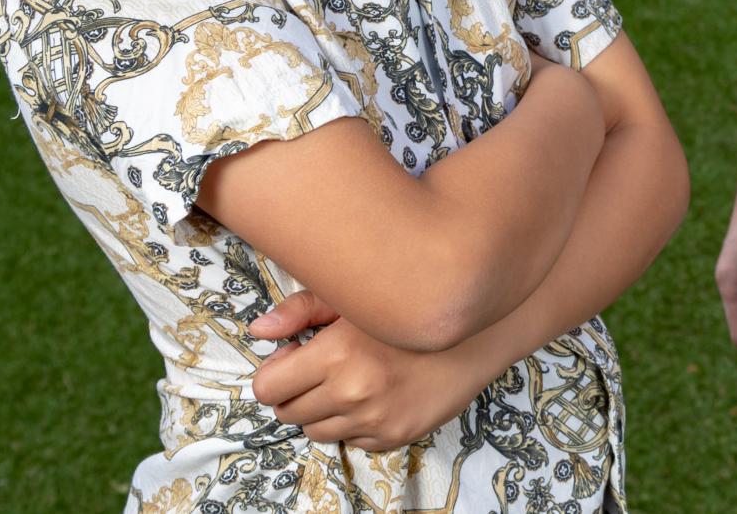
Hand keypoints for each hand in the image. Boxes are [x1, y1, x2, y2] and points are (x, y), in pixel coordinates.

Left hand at [249, 289, 489, 451]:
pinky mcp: (394, 435)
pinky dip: (353, 423)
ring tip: (347, 381)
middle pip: (288, 412)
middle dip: (295, 391)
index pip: (268, 387)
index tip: (293, 358)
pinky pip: (351, 440)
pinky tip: (374, 394)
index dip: (275, 372)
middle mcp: (352, 392)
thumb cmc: (410, 305)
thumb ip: (301, 310)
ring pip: (315, 431)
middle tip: (318, 368)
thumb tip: (259, 330)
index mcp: (335, 354)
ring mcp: (374, 419)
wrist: (477, 331)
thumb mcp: (354, 296)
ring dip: (322, 410)